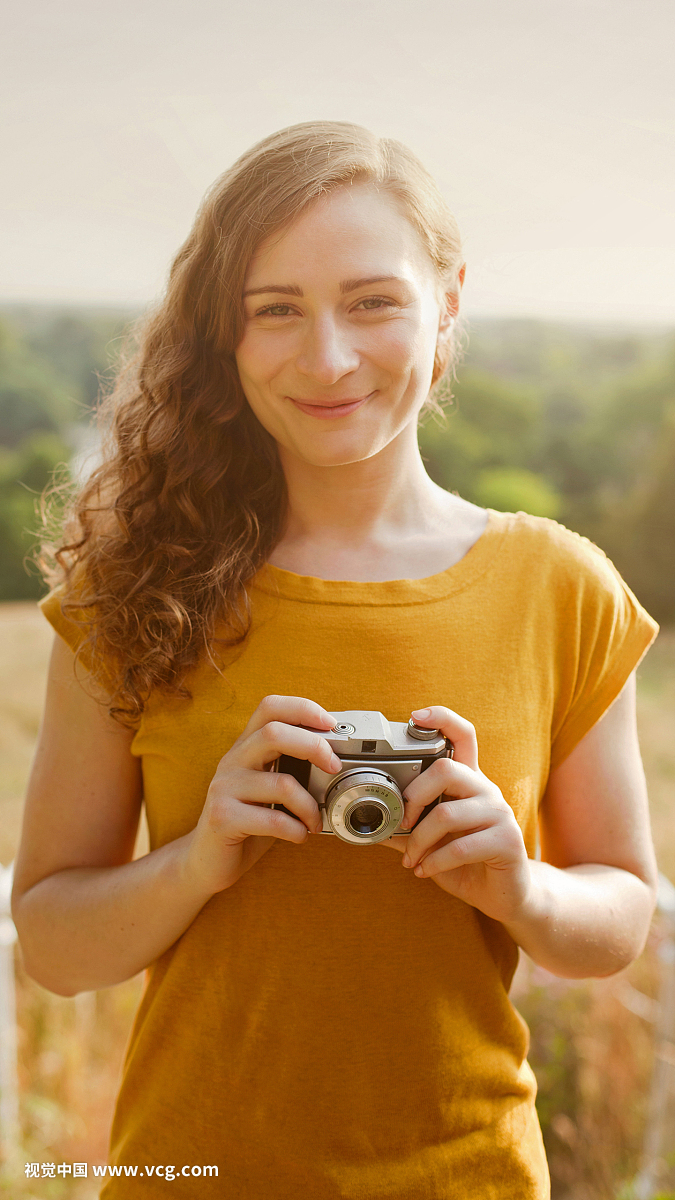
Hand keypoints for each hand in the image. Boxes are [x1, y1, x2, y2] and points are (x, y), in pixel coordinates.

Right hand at [183, 695, 340, 897]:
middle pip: (274, 733)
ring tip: (314, 821)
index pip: (269, 707)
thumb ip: (290, 769)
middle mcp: (232, 761)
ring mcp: (224, 788)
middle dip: (313, 746)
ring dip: (309, 805)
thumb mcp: (268, 789)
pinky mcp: (222, 817)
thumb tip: (337, 760)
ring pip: (281, 783)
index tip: (330, 724)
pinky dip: (296, 830)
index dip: (302, 708)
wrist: (206, 862)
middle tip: (334, 767)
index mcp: (245, 748)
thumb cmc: (247, 824)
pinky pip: (272, 820)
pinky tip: (298, 836)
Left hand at [382, 706, 531, 923]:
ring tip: (411, 859)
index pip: (463, 736)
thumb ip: (408, 828)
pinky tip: (425, 871)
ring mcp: (500, 814)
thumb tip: (370, 823)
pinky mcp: (508, 841)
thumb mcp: (433, 840)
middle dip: (414, 796)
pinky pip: (461, 847)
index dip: (443, 718)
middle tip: (401, 822)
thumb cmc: (467, 862)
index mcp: (470, 783)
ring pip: (447, 814)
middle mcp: (487, 790)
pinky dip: (434, 862)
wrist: (506, 895)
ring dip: (419, 842)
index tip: (416, 715)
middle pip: (448, 770)